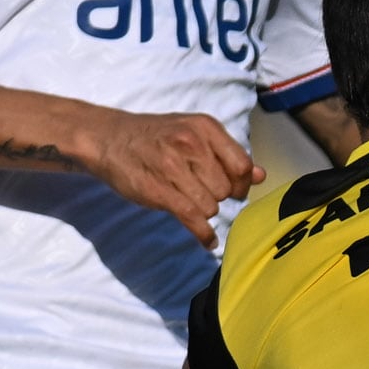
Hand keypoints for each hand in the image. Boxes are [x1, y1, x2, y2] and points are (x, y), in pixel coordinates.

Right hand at [89, 111, 263, 249]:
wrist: (108, 139)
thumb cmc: (154, 138)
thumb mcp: (193, 133)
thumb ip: (227, 154)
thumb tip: (261, 176)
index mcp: (205, 128)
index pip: (242, 165)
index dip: (240, 183)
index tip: (230, 189)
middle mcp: (192, 144)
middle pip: (226, 189)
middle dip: (217, 196)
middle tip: (197, 190)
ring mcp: (174, 167)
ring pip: (211, 206)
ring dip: (203, 210)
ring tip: (186, 199)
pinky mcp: (159, 191)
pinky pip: (194, 219)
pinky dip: (204, 235)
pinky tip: (208, 241)